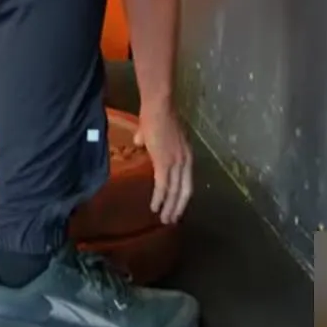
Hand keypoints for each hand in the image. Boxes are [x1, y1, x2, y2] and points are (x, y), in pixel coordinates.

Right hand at [133, 103, 192, 223]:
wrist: (157, 106)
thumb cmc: (154, 114)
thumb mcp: (153, 131)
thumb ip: (146, 138)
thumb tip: (138, 141)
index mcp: (186, 154)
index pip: (187, 180)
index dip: (182, 195)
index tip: (177, 206)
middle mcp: (185, 161)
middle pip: (185, 191)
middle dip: (178, 207)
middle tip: (172, 220)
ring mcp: (176, 163)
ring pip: (175, 192)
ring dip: (169, 207)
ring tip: (165, 220)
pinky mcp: (164, 163)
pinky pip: (163, 186)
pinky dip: (160, 199)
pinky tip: (155, 209)